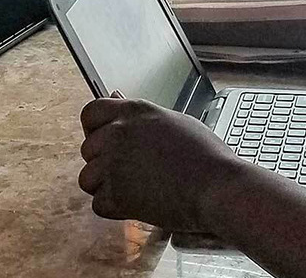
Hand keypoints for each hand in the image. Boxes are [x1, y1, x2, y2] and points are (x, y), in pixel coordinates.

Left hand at [78, 97, 245, 230]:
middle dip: (104, 162)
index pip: (90, 113)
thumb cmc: (204, 155)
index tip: (105, 142)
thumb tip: (115, 95)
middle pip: (88, 149)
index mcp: (133, 111)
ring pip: (87, 178)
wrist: (218, 187)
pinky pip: (98, 204)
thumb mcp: (171, 121)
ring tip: (136, 188)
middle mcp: (118, 133)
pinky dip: (115, 209)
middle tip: (133, 172)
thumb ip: (138, 114)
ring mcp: (114, 164)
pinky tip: (138, 203)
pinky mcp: (117, 195)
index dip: (94, 129)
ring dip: (106, 186)